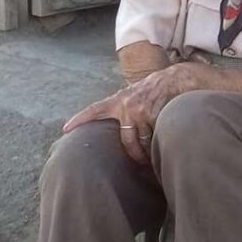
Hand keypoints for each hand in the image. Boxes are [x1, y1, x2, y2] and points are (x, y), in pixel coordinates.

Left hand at [63, 69, 183, 162]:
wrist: (176, 78)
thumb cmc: (155, 89)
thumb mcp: (135, 95)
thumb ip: (124, 107)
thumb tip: (119, 128)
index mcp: (119, 100)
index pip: (95, 110)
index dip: (80, 119)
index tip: (65, 129)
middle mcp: (126, 106)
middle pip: (126, 142)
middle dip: (135, 156)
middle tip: (140, 164)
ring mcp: (140, 111)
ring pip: (142, 143)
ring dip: (149, 152)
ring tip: (155, 157)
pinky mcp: (153, 116)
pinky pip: (154, 139)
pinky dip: (159, 143)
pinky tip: (164, 142)